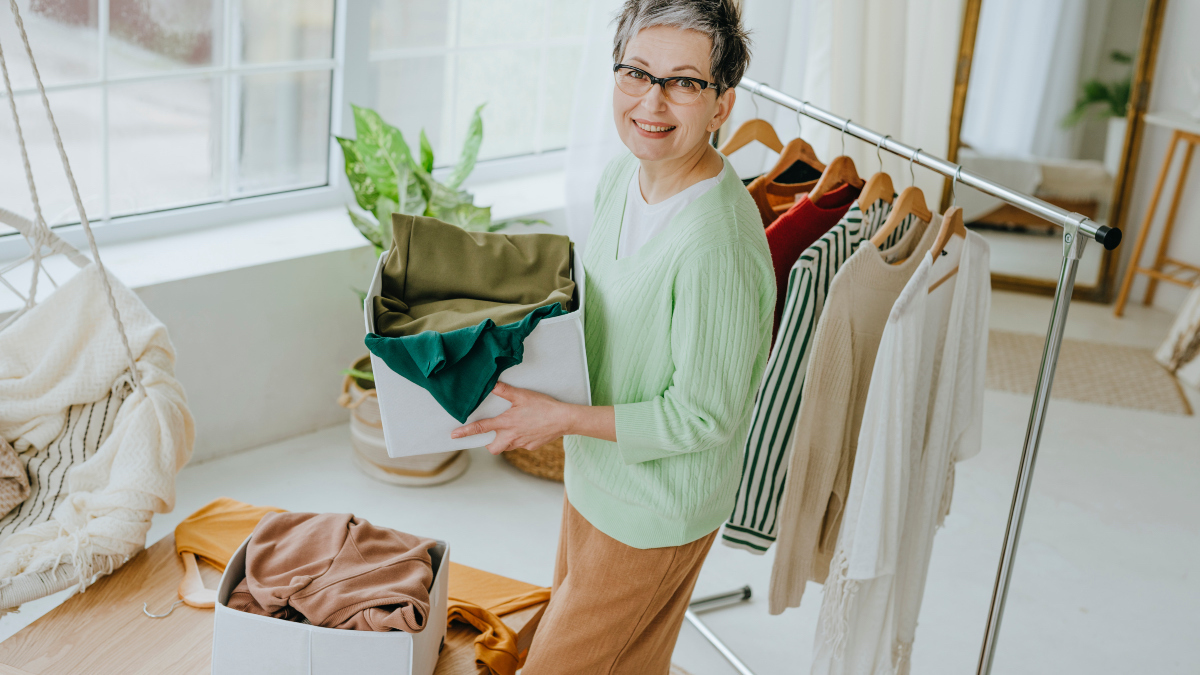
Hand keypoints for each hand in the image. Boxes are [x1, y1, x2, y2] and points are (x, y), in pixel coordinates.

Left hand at [450, 382, 570, 454]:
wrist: (563, 419)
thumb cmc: (543, 406)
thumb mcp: (522, 395)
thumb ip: (504, 390)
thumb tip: (490, 383)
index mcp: (506, 422)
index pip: (481, 428)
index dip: (466, 432)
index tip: (454, 436)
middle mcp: (511, 436)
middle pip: (493, 448)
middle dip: (489, 444)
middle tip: (492, 435)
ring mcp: (522, 443)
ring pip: (507, 447)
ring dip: (505, 440)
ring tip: (514, 428)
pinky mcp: (532, 446)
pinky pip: (522, 445)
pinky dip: (521, 439)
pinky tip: (530, 429)